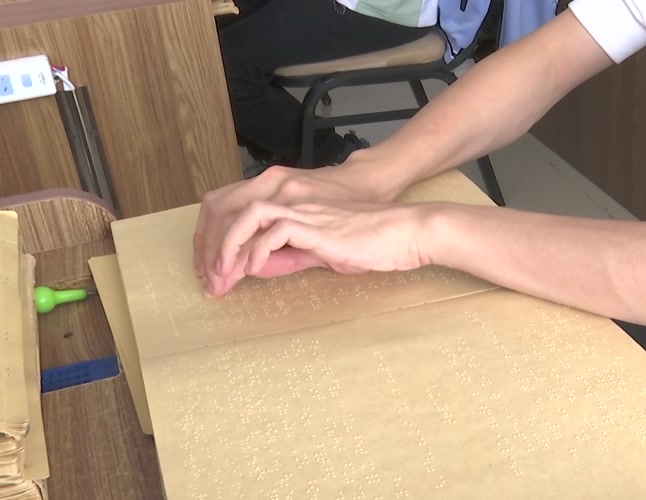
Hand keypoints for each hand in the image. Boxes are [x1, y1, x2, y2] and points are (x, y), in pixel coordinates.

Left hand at [204, 199, 433, 296]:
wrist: (405, 232)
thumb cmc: (370, 241)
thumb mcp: (319, 249)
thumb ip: (287, 253)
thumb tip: (256, 266)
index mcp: (290, 202)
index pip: (234, 209)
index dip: (214, 238)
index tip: (210, 269)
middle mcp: (292, 199)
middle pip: (231, 208)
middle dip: (211, 245)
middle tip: (209, 280)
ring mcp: (305, 210)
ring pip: (247, 214)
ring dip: (228, 246)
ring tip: (224, 275)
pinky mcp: (318, 225)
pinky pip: (276, 231)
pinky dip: (257, 250)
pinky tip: (253, 269)